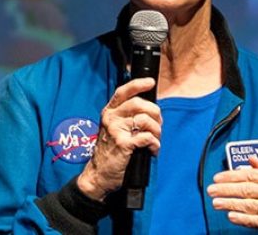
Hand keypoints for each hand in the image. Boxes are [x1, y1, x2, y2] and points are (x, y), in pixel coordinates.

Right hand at [77, 77, 161, 200]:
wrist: (99, 175)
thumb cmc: (110, 151)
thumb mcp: (112, 129)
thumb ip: (127, 116)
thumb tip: (151, 109)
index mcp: (109, 112)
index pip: (123, 92)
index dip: (138, 84)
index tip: (151, 82)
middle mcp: (111, 119)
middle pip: (139, 104)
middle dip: (155, 113)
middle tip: (158, 124)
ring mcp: (116, 131)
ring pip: (145, 120)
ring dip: (157, 130)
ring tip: (156, 139)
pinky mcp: (124, 145)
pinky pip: (147, 138)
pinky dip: (155, 144)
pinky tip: (153, 150)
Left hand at [207, 157, 257, 234]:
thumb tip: (250, 159)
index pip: (250, 175)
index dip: (231, 175)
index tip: (217, 177)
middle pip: (247, 189)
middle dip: (226, 189)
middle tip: (211, 190)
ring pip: (249, 204)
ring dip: (230, 203)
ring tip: (215, 203)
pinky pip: (255, 221)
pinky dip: (242, 218)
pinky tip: (230, 216)